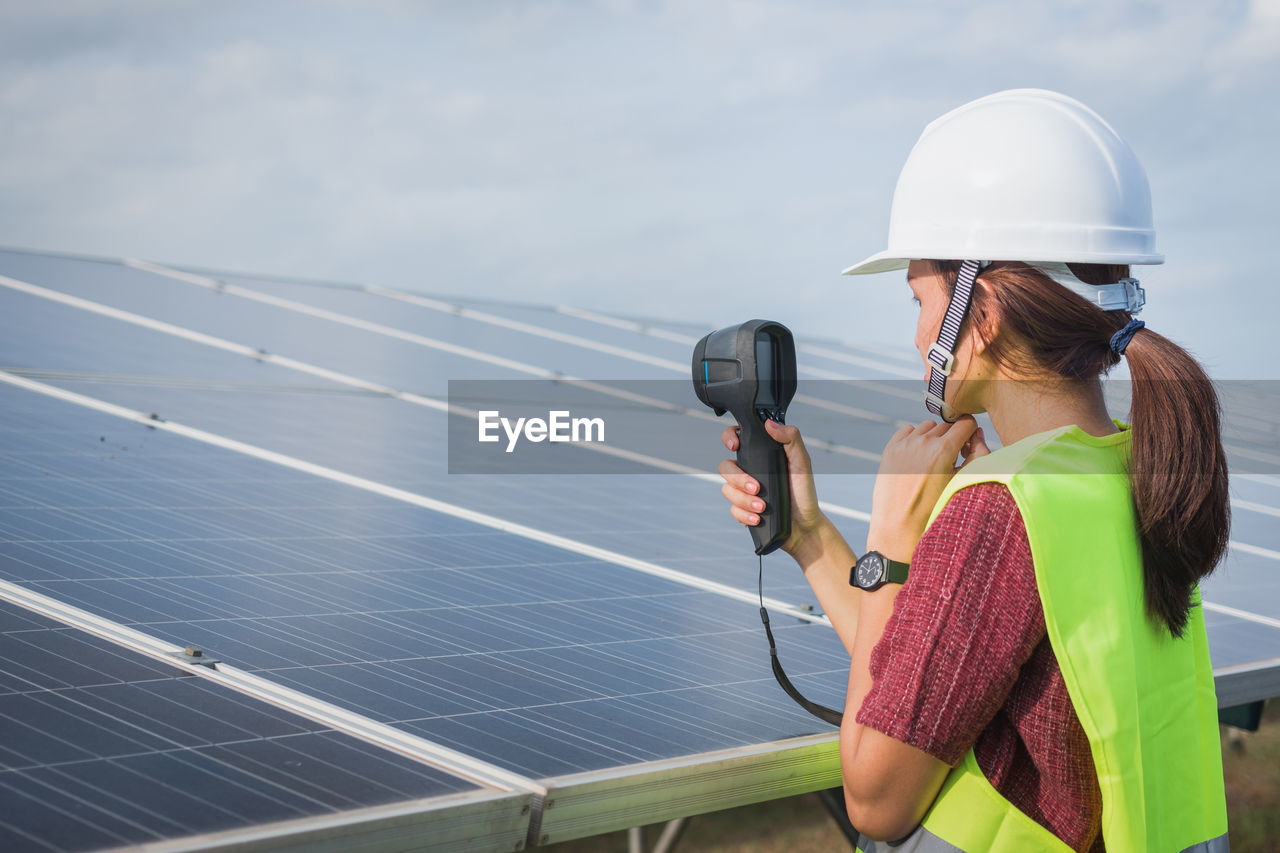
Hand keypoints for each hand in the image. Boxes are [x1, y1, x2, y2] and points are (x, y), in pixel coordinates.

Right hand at [717, 419, 826, 561]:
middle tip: (757, 488)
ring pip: (727, 490)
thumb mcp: (802, 463)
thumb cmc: (804, 492)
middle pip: (725, 467)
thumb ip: (791, 439)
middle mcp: (749, 471)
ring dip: (743, 500)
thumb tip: (770, 424)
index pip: (736, 438)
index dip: (729, 437)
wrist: (805, 525)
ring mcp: (743, 491)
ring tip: (762, 507)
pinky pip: (733, 510)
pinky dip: (744, 514)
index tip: (735, 446)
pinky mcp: (743, 509)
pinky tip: (757, 518)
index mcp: (760, 455)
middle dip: (738, 479)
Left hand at [867, 415, 989, 561]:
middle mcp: (922, 443)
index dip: (971, 434)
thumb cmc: (935, 510)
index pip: (966, 423)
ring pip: (927, 427)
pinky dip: (914, 438)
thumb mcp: (961, 484)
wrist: (899, 529)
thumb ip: (976, 456)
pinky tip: (917, 456)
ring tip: (933, 460)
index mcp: (943, 450)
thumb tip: (978, 433)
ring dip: (933, 437)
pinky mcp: (890, 449)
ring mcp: (903, 444)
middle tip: (951, 459)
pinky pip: (907, 431)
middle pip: (947, 425)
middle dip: (952, 438)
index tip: (968, 448)